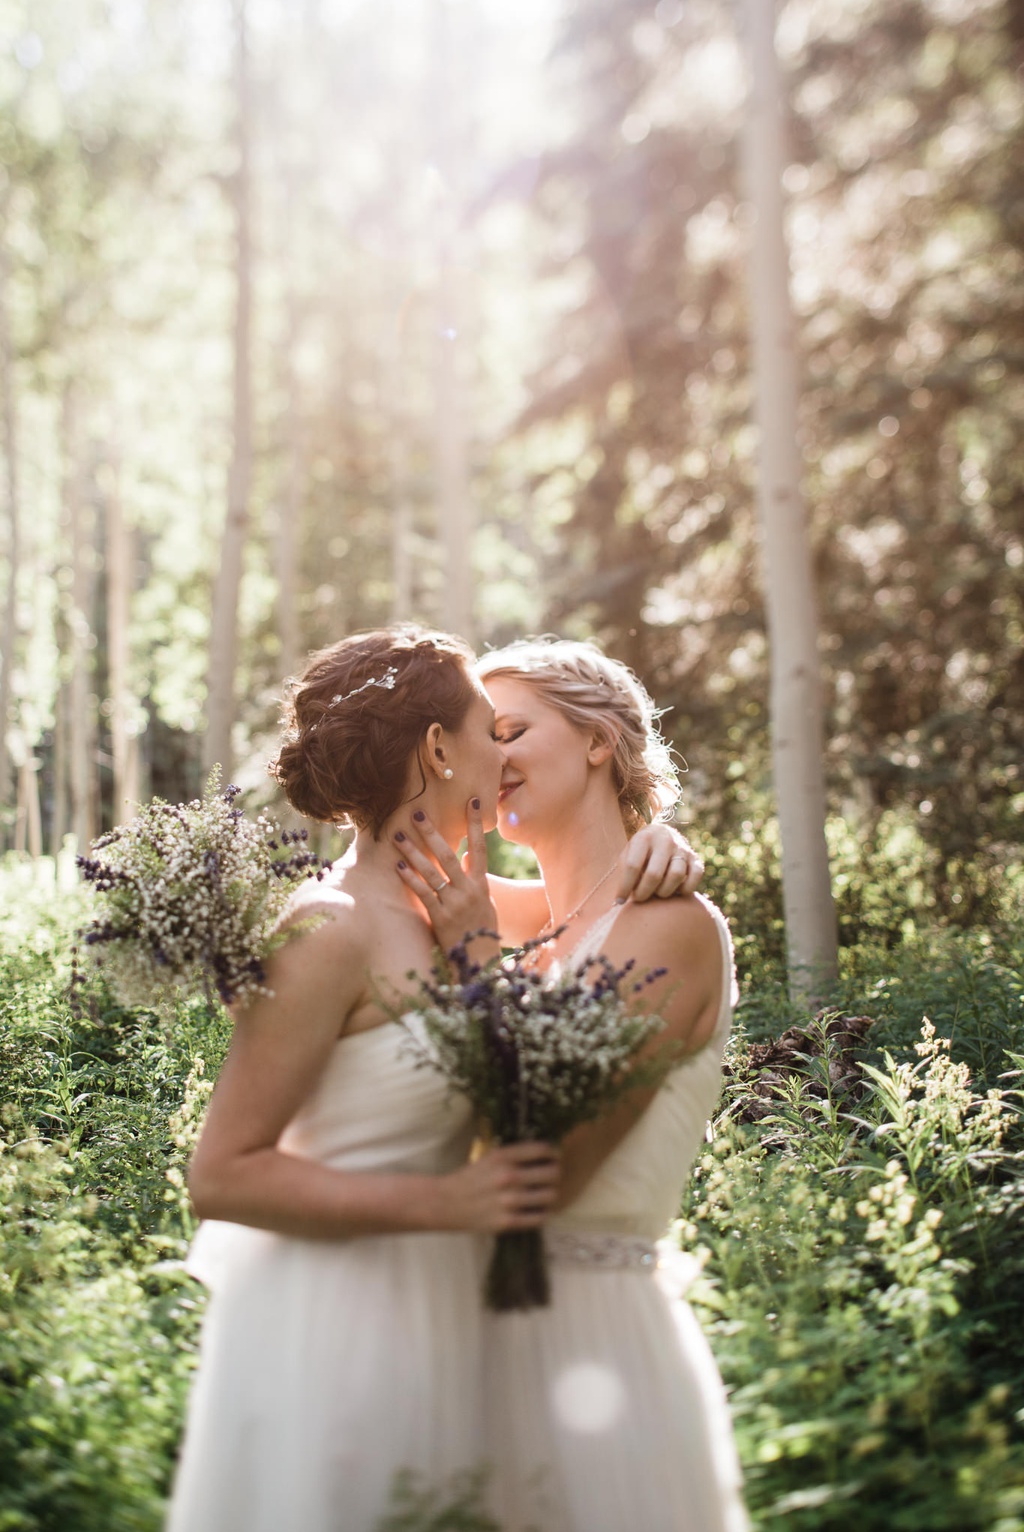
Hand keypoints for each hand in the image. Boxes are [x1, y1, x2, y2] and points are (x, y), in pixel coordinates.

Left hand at [394, 800, 499, 961]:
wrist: (480, 963)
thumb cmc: (482, 932)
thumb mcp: (485, 904)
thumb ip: (474, 880)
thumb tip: (464, 857)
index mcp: (481, 885)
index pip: (479, 848)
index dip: (475, 824)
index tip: (473, 801)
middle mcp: (468, 891)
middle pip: (448, 855)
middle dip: (431, 833)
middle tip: (417, 813)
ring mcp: (454, 904)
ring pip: (432, 872)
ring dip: (413, 853)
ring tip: (398, 836)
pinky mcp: (440, 917)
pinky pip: (423, 894)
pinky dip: (411, 879)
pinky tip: (398, 866)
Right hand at [441, 1142, 560, 1232]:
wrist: (445, 1203)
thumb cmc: (470, 1178)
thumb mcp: (489, 1157)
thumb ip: (514, 1154)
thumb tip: (545, 1152)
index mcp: (503, 1156)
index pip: (543, 1149)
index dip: (554, 1153)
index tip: (554, 1157)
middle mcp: (508, 1176)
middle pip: (552, 1173)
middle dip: (556, 1174)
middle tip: (553, 1177)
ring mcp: (509, 1201)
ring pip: (550, 1196)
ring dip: (551, 1194)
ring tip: (546, 1194)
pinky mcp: (507, 1222)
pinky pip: (539, 1217)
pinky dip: (543, 1213)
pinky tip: (538, 1209)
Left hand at [614, 823, 703, 904]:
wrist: (663, 834)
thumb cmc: (640, 851)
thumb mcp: (628, 854)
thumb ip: (624, 872)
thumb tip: (620, 899)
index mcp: (644, 837)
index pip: (633, 866)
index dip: (625, 887)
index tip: (619, 900)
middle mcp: (665, 841)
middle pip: (654, 874)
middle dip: (644, 892)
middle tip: (639, 898)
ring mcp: (682, 849)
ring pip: (676, 876)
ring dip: (664, 892)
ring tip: (656, 893)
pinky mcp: (696, 858)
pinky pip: (696, 876)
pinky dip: (686, 889)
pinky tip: (676, 891)